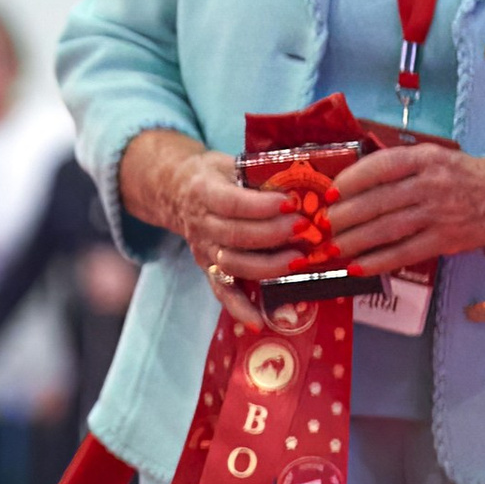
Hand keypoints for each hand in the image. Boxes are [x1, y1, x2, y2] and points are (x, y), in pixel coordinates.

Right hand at [130, 139, 298, 329]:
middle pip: (235, 235)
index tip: (291, 202)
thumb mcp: (230, 162)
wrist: (175, 191)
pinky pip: (222, 291)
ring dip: (268, 266)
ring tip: (299, 260)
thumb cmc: (214, 175)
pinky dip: (239, 308)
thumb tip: (308, 174)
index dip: (261, 206)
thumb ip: (260, 171)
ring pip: (233, 263)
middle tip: (304, 228)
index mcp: (204, 192)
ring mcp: (204, 249)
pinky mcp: (207, 268)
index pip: (232, 203)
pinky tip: (259, 321)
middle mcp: (201, 224)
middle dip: (273, 234)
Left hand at [325, 145, 484, 275]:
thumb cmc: (458, 176)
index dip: (351, 181)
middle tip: (322, 226)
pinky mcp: (445, 240)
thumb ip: (396, 166)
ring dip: (354, 241)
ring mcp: (438, 214)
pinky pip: (404, 253)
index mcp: (425, 159)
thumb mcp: (431, 158)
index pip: (381, 167)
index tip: (329, 194)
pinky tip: (357, 268)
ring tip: (331, 249)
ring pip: (387, 229)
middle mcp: (431, 184)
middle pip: (378, 201)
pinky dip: (377, 262)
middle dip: (344, 216)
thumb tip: (347, 184)